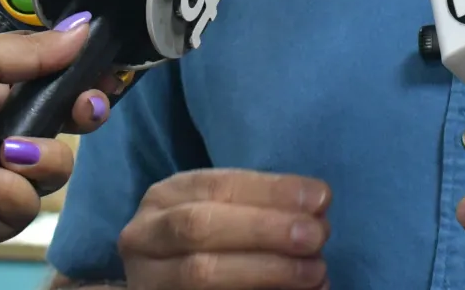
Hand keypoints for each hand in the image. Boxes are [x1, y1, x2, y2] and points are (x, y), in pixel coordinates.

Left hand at [0, 13, 114, 243]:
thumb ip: (31, 48)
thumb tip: (85, 26)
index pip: (55, 87)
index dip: (83, 85)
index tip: (104, 80)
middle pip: (65, 129)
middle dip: (81, 118)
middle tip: (84, 112)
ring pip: (52, 171)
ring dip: (36, 160)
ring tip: (2, 154)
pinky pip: (20, 207)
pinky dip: (2, 193)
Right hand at [117, 168, 332, 289]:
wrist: (171, 281)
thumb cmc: (210, 241)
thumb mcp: (224, 214)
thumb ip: (262, 209)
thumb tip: (318, 210)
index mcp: (165, 198)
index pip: (217, 185)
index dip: (271, 191)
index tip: (320, 198)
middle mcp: (144, 236)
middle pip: (200, 227)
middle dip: (265, 229)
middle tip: (316, 236)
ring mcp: (147, 279)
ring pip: (200, 273)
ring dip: (266, 271)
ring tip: (315, 272)